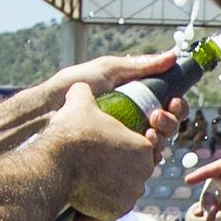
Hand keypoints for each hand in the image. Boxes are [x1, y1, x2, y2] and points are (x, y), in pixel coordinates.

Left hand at [21, 53, 180, 161]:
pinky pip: (140, 165)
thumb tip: (172, 56)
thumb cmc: (70, 88)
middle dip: (170, 122)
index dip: (176, 106)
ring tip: (149, 133)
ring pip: (158, 148)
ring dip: (161, 139)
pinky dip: (146, 158)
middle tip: (157, 117)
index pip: (168, 107)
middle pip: (167, 128)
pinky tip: (142, 151)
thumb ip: (139, 66)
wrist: (44, 114)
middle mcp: (134, 124)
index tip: (174, 101)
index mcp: (136, 102)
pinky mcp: (115, 162)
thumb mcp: (107, 70)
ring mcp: (124, 144)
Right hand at [46, 83, 175, 220]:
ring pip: (119, 193)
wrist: (53, 166)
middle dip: (114, 170)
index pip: (139, 148)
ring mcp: (129, 195)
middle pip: (130, 172)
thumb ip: (85, 92)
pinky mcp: (114, 213)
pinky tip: (78, 208)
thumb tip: (79, 88)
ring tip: (84, 184)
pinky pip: (105, 212)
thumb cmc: (71, 133)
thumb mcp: (79, 102)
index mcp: (143, 147)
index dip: (120, 148)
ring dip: (105, 191)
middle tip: (92, 166)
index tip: (102, 148)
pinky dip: (93, 211)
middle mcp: (143, 173)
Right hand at [184, 158, 220, 220]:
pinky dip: (212, 210)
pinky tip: (207, 218)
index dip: (205, 172)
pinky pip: (220, 206)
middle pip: (217, 181)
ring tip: (208, 217)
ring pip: (217, 195)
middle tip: (207, 209)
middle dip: (208, 193)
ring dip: (209, 204)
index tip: (190, 180)